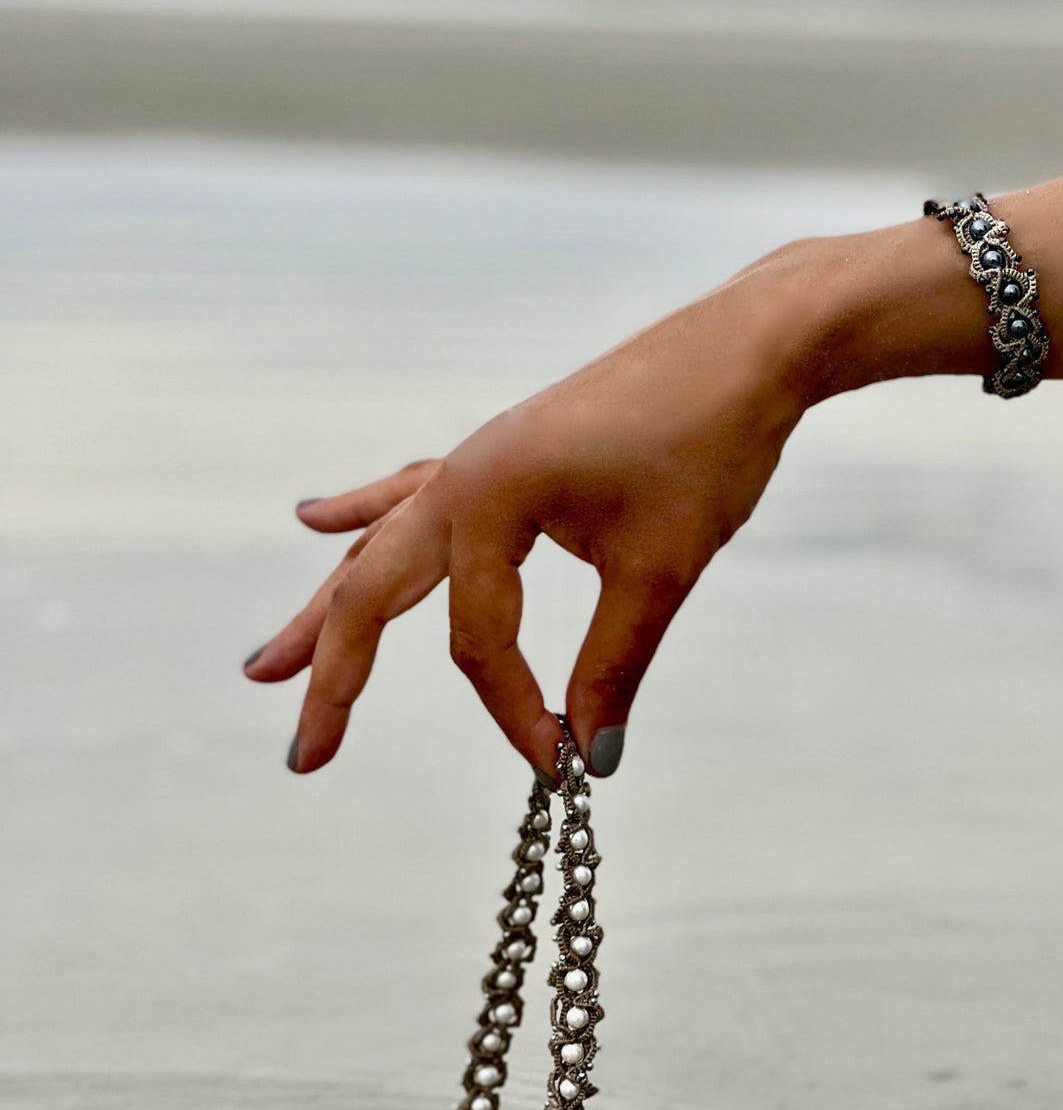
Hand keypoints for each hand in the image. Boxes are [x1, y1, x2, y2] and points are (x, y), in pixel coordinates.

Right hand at [241, 238, 848, 779]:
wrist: (747, 348)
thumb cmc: (707, 443)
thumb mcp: (660, 568)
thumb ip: (614, 663)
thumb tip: (592, 754)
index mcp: (489, 499)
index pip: (477, 637)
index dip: (514, 709)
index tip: (559, 761)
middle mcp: (464, 475)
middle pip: (374, 591)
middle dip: (335, 675)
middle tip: (303, 753)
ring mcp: (479, 457)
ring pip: (382, 545)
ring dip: (329, 603)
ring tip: (269, 663)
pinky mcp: (505, 453)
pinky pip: (415, 494)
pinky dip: (368, 515)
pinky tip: (321, 518)